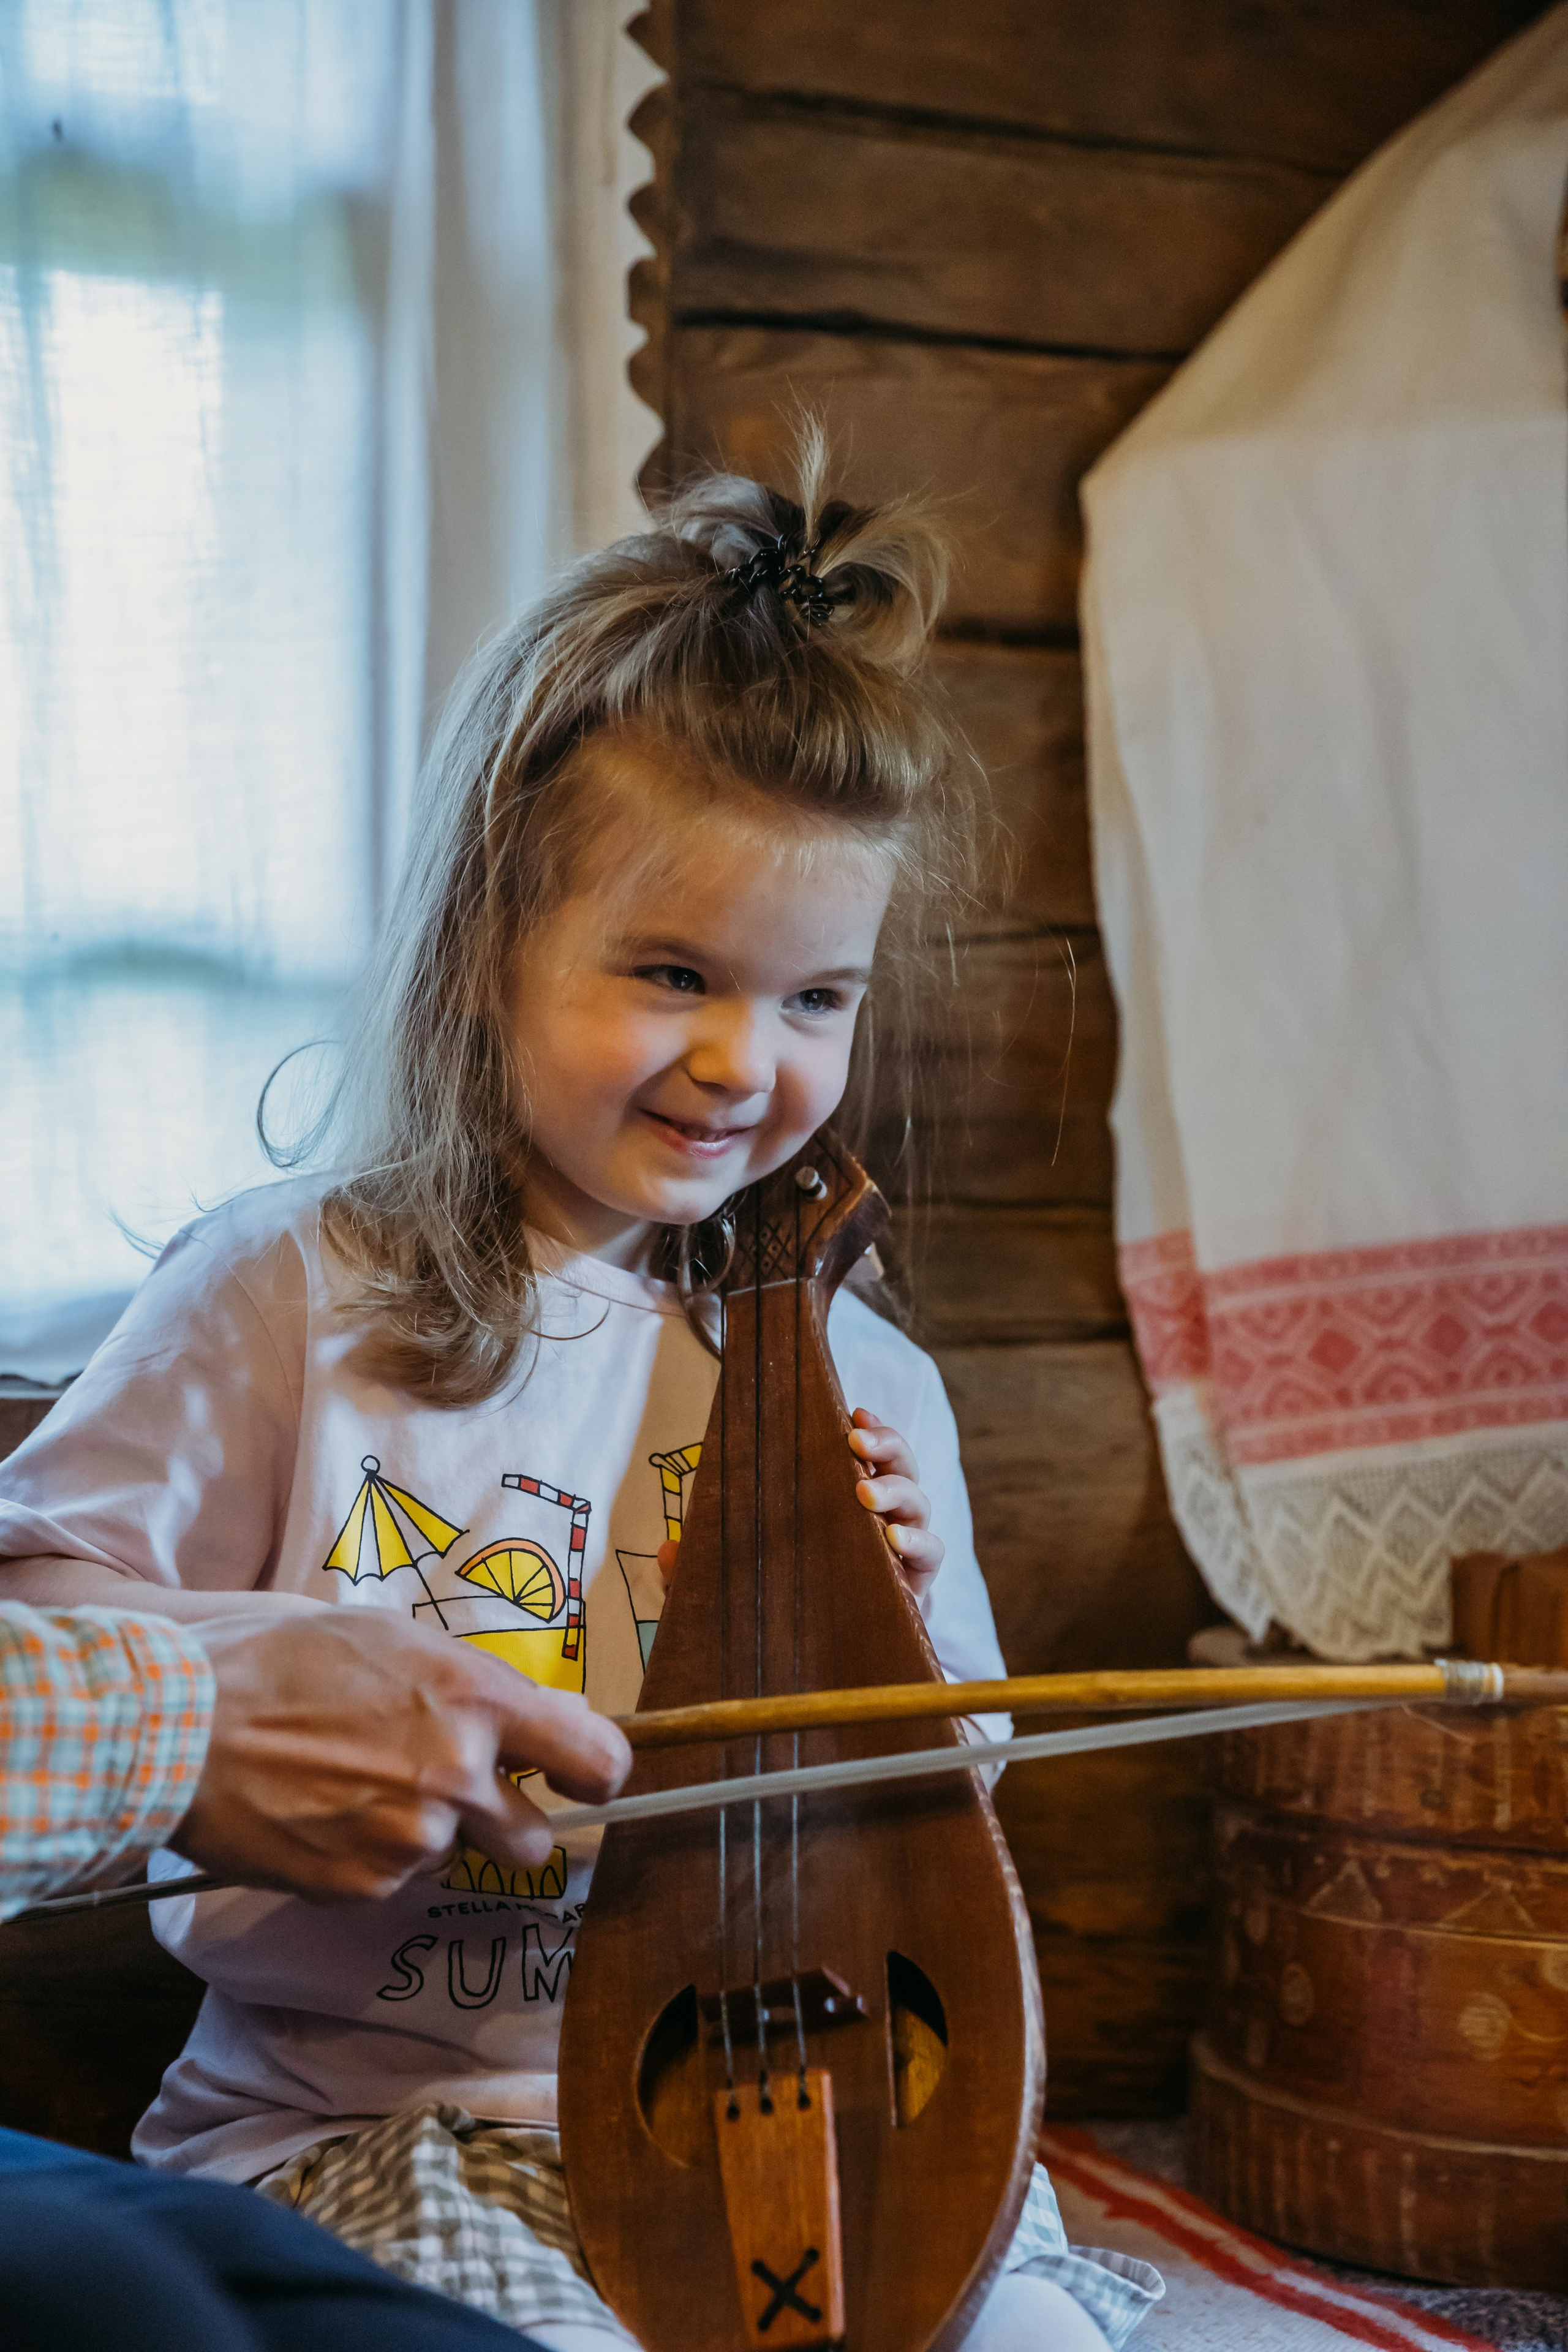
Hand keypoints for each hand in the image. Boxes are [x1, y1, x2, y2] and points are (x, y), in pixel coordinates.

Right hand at [170, 1610, 630, 1901]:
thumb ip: (475, 1685)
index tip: (585, 1781)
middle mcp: (458, 1775)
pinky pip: (391, 1880)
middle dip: (499, 1823)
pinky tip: (319, 1814)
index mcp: (476, 1700)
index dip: (598, 1775)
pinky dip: (366, 1857)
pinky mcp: (363, 1886)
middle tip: (440, 1790)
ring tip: (351, 1787)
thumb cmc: (281, 1661)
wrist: (180, 1724)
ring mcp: (411, 1838)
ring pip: (450, 1855)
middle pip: (531, 1839)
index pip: (594, 1757)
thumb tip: (546, 1717)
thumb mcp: (393, 1638)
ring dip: (420, 1835)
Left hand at [655, 1409, 944, 1604]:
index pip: (863, 1453)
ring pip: (918, 1502)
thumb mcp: (731, 1588)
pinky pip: (932, 1553)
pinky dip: (919, 1542)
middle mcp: (877, 1520)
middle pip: (900, 1465)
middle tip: (855, 1440)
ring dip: (896, 1489)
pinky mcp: (915, 1585)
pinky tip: (893, 1543)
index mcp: (840, 1505)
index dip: (866, 1428)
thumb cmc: (779, 1613)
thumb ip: (699, 1571)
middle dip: (885, 1444)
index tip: (851, 1412)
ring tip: (864, 1492)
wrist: (814, 1675)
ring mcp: (900, 1551)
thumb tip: (667, 1548)